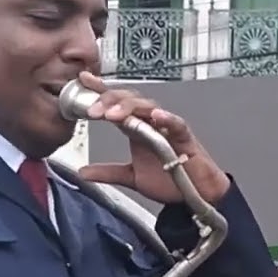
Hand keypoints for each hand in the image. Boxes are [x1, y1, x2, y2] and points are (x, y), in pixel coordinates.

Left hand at [75, 71, 229, 203]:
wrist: (195, 196)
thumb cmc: (170, 181)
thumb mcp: (131, 177)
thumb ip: (108, 172)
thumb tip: (82, 173)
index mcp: (137, 129)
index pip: (117, 104)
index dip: (101, 91)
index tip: (83, 80)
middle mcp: (151, 123)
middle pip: (129, 100)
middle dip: (110, 101)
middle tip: (93, 111)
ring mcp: (168, 128)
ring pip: (148, 108)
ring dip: (130, 108)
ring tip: (113, 115)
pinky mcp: (185, 138)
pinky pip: (176, 123)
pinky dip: (167, 118)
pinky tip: (155, 115)